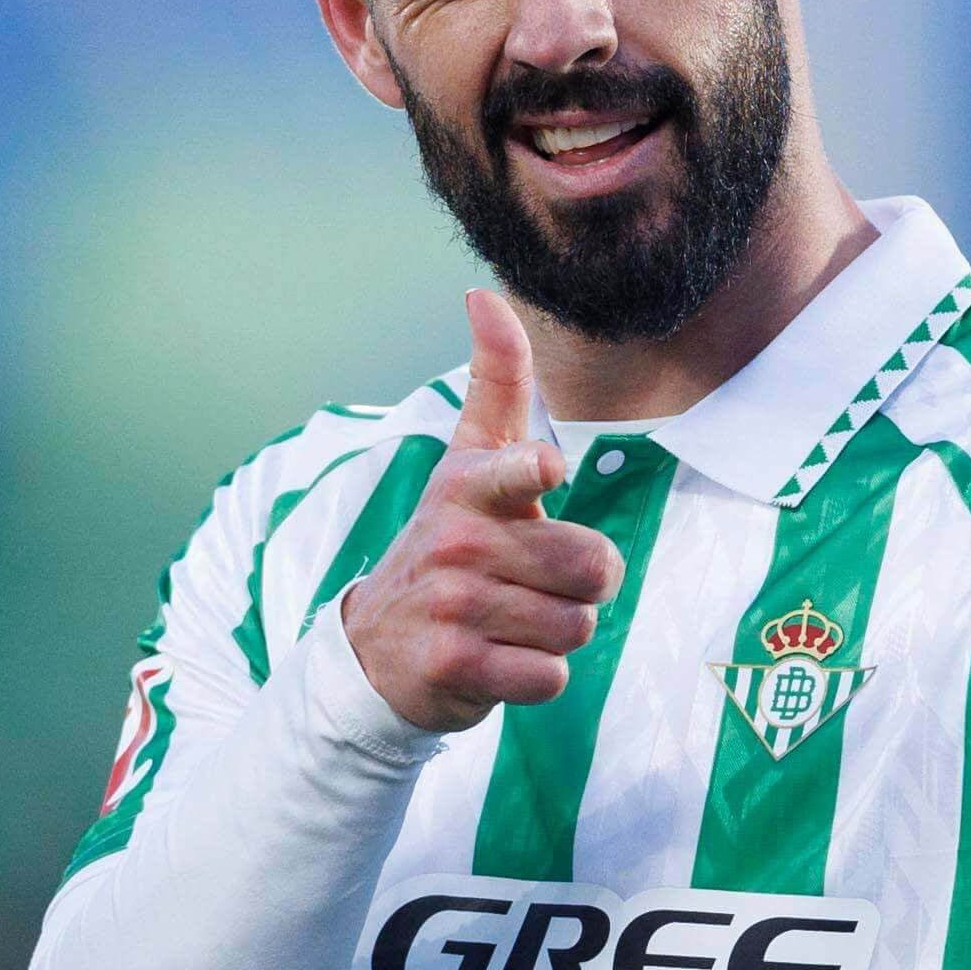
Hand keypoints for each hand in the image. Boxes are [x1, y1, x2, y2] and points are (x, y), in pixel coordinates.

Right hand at [340, 290, 627, 731]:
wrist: (378, 648)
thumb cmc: (451, 542)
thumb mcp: (467, 460)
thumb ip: (495, 380)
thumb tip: (482, 291)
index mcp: (469, 487)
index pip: (511, 470)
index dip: (532, 472)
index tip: (545, 470)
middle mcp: (456, 543)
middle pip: (592, 568)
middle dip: (582, 586)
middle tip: (536, 583)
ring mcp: (452, 607)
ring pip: (576, 625)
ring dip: (557, 633)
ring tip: (512, 622)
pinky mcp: (455, 667)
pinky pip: (550, 677)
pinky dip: (537, 677)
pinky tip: (500, 660)